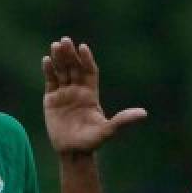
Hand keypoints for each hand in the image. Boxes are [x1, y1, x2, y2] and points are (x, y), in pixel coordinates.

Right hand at [42, 37, 146, 154]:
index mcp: (91, 94)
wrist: (72, 152)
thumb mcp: (108, 130)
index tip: (83, 47)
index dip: (87, 59)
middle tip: (66, 40)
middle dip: (70, 54)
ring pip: (62, 71)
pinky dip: (49, 71)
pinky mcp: (51, 100)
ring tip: (55, 45)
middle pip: (74, 67)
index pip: (89, 71)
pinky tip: (47, 60)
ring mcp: (64, 94)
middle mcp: (78, 90)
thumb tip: (144, 114)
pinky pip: (51, 81)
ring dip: (59, 58)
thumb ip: (123, 120)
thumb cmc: (92, 142)